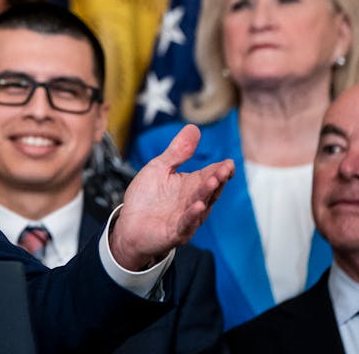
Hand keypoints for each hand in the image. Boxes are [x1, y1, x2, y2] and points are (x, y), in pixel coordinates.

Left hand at [109, 124, 232, 270]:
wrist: (130, 225)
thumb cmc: (147, 198)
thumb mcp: (160, 168)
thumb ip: (177, 151)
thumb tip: (194, 128)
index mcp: (191, 185)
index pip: (210, 174)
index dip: (220, 169)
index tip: (229, 163)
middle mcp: (193, 200)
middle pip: (209, 189)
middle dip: (217, 179)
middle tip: (224, 169)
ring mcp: (186, 217)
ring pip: (200, 204)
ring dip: (207, 193)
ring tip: (213, 181)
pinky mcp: (176, 231)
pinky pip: (187, 223)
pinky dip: (192, 215)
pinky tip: (198, 206)